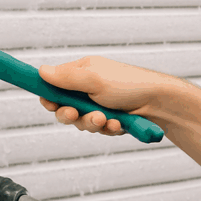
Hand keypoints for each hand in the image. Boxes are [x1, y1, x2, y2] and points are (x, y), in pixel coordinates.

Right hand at [37, 56, 172, 134]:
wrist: (159, 102)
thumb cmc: (129, 84)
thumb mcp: (93, 79)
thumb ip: (66, 78)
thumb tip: (41, 71)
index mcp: (82, 72)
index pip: (55, 84)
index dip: (50, 97)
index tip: (50, 104)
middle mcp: (88, 89)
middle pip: (65, 108)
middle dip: (71, 115)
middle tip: (76, 115)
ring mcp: (99, 105)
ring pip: (81, 122)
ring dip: (92, 123)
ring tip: (105, 119)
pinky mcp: (109, 120)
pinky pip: (99, 130)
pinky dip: (107, 129)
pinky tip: (117, 125)